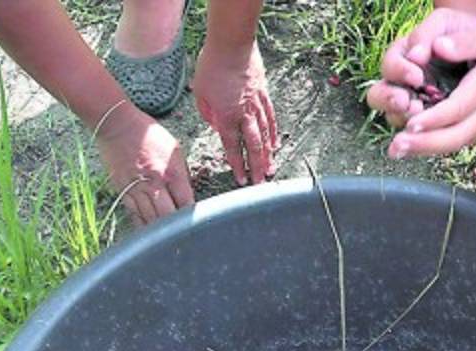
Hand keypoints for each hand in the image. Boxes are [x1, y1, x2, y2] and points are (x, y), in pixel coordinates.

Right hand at [96, 105, 193, 225]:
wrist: (117, 125)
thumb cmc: (148, 135)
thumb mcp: (175, 150)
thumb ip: (182, 175)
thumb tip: (187, 196)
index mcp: (171, 173)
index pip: (186, 203)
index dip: (192, 217)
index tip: (196, 224)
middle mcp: (154, 183)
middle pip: (168, 217)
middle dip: (176, 229)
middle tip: (183, 237)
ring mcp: (137, 188)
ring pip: (150, 219)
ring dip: (160, 231)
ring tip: (167, 239)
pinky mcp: (122, 191)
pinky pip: (134, 215)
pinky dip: (143, 225)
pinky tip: (149, 233)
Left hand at [194, 40, 277, 185]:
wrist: (232, 43)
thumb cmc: (212, 65)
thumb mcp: (199, 91)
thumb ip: (207, 112)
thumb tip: (214, 124)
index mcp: (225, 116)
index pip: (233, 146)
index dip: (237, 165)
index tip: (241, 179)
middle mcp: (244, 114)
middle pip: (253, 146)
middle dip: (257, 167)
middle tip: (260, 182)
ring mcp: (257, 105)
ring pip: (265, 135)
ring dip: (268, 155)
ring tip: (271, 169)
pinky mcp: (264, 94)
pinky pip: (271, 118)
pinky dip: (274, 133)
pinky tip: (276, 144)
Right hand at [366, 8, 475, 129]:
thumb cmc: (461, 31)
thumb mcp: (446, 22)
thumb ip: (428, 33)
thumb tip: (418, 54)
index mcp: (403, 56)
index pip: (390, 66)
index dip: (399, 72)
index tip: (417, 76)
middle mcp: (402, 82)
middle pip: (378, 97)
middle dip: (389, 101)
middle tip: (406, 102)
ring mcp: (412, 102)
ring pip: (394, 117)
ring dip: (403, 119)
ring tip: (419, 117)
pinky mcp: (427, 120)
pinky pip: (415, 133)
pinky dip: (418, 135)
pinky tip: (428, 134)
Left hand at [389, 28, 475, 157]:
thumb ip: (467, 42)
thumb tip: (438, 46)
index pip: (456, 109)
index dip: (433, 119)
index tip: (412, 123)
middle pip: (452, 137)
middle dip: (423, 143)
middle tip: (397, 146)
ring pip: (450, 146)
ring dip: (422, 151)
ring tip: (396, 151)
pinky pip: (452, 145)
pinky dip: (430, 149)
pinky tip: (409, 149)